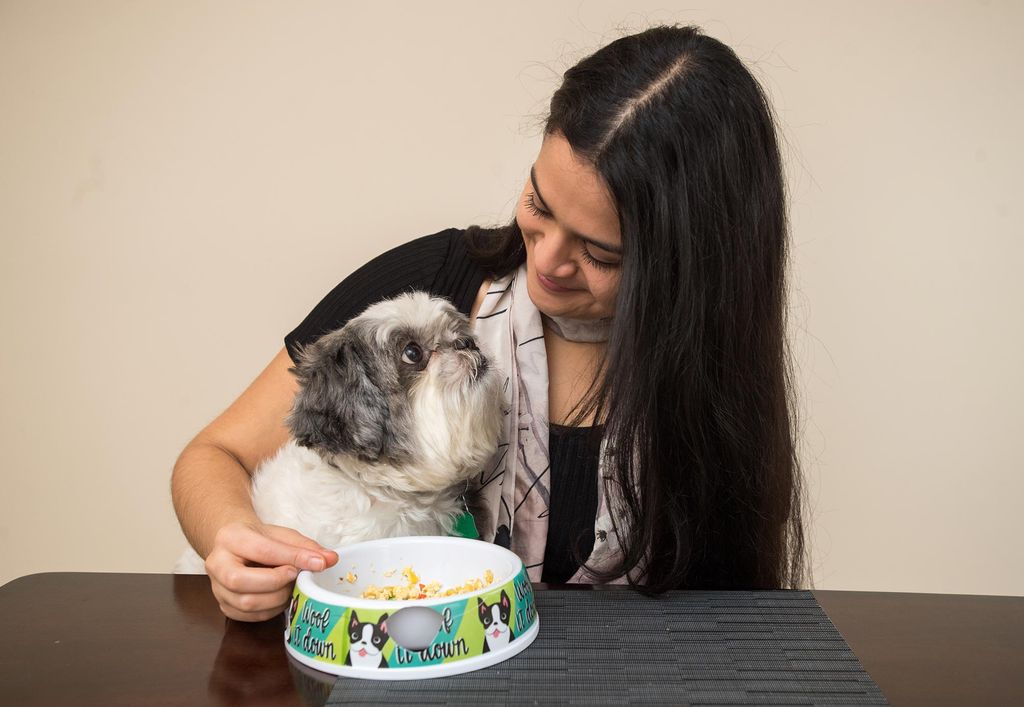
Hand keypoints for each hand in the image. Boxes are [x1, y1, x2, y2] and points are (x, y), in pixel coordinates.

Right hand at [204, 522, 338, 621]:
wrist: (237, 547)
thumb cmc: (261, 539)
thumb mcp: (283, 536)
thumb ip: (306, 547)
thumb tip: (330, 559)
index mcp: (230, 537)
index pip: (262, 550)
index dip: (292, 558)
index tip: (317, 563)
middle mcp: (216, 563)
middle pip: (241, 581)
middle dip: (276, 582)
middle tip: (296, 576)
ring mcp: (217, 588)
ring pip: (245, 602)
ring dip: (277, 598)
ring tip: (291, 587)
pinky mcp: (223, 606)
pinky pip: (248, 616)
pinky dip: (271, 610)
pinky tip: (281, 597)